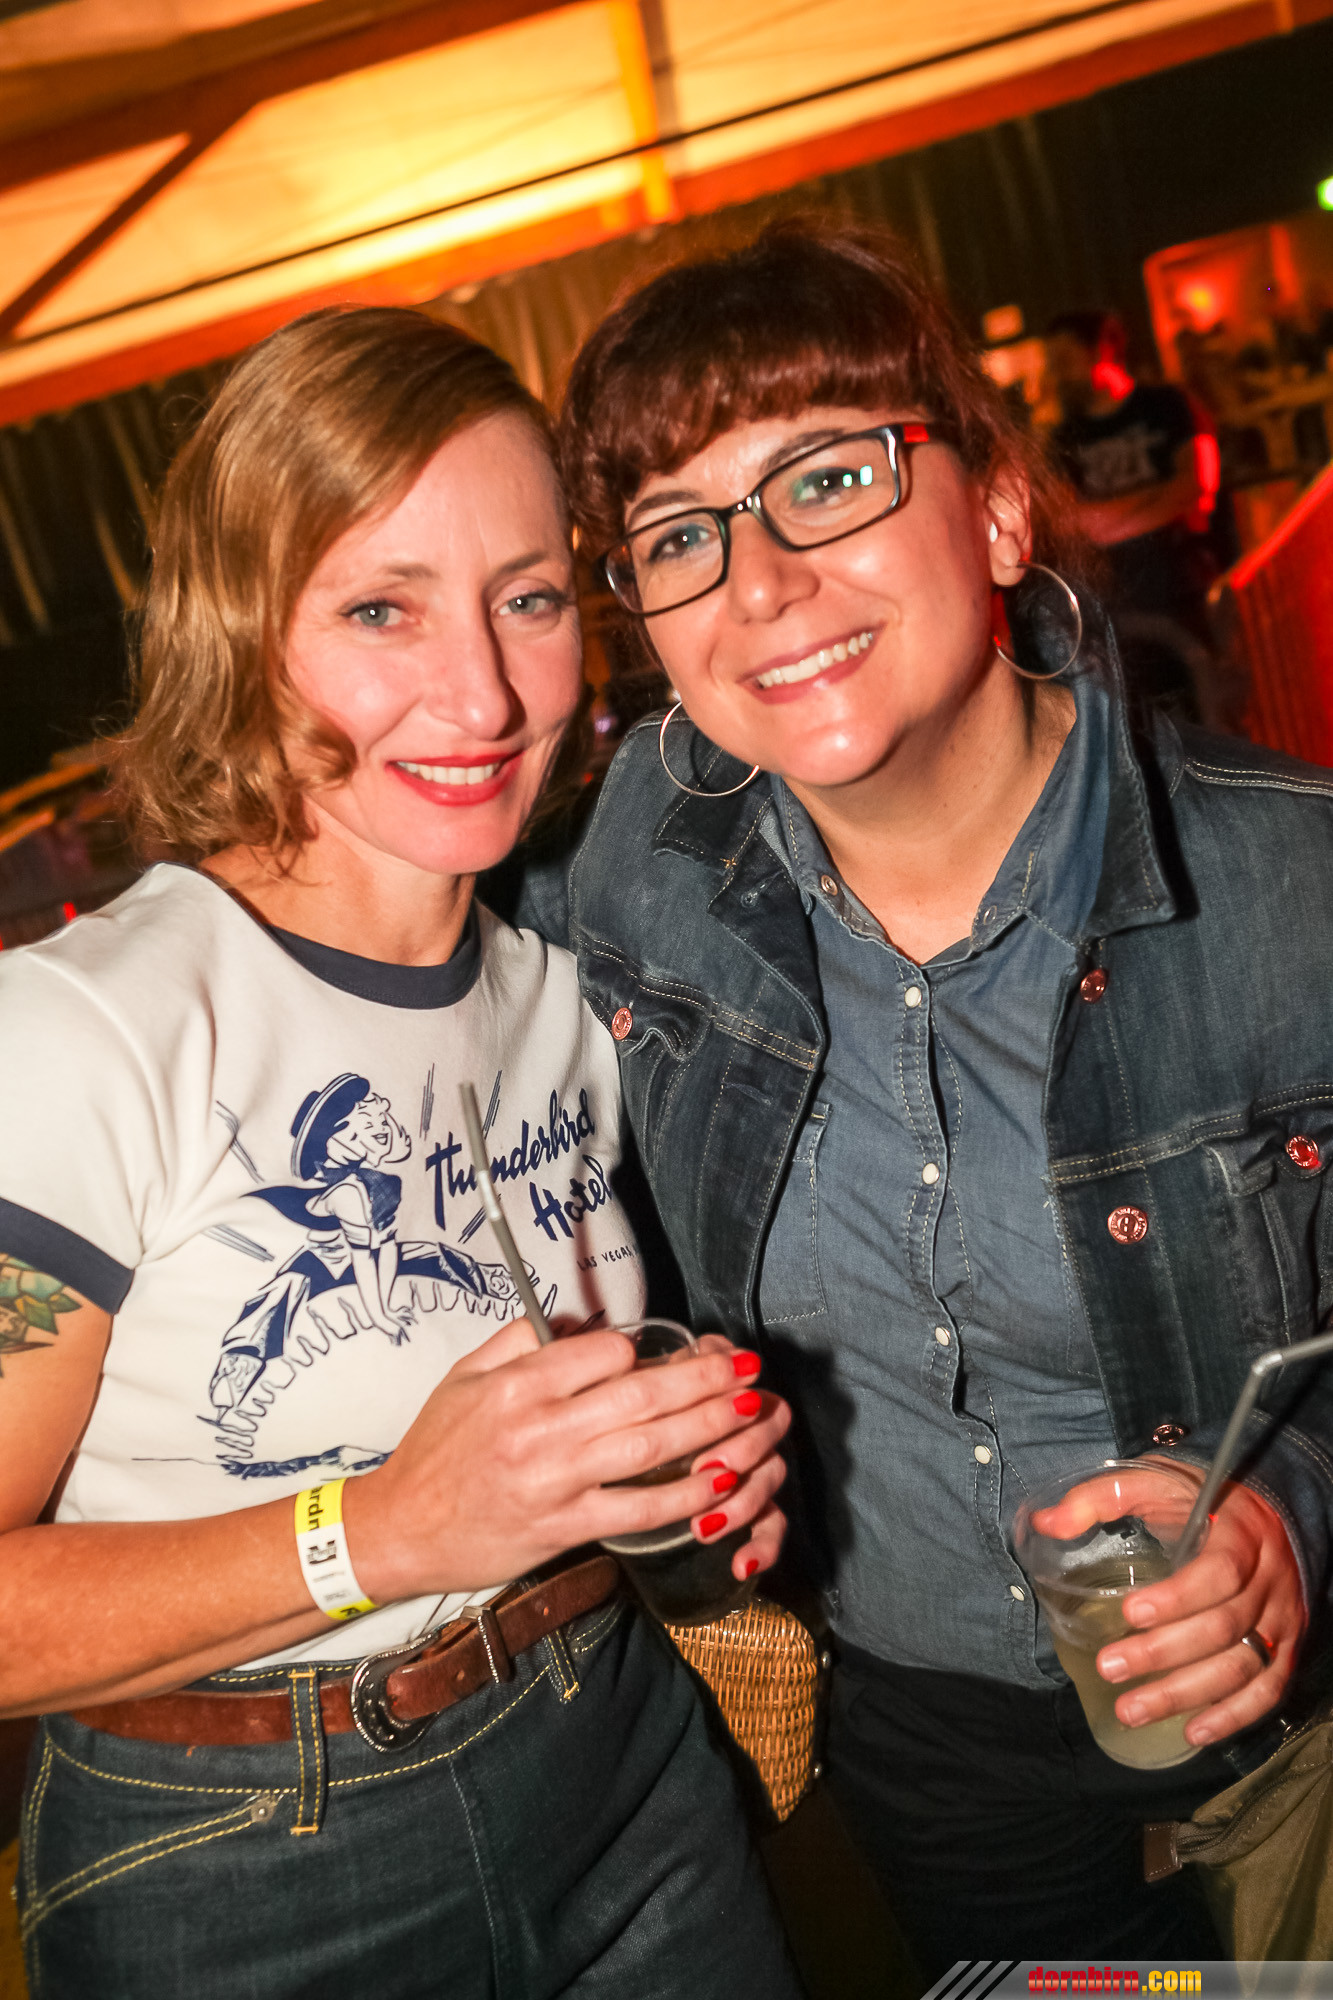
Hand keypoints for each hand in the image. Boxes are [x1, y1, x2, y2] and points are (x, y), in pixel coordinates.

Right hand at [346, 1319, 787, 1601]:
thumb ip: (518, 1341)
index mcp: (515, 1388)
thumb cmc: (434, 1451)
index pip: (598, 1354)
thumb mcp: (462, 1377)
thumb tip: (575, 1321)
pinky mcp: (567, 1528)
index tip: (663, 1351)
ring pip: (649, 1447)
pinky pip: (639, 1509)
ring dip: (709, 1426)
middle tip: (747, 1365)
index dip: (639, 1349)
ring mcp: (557, 1483)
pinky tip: (721, 1479)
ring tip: (752, 1409)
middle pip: (639, 1396)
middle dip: (704, 1378)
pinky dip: (684, 1495)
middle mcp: (539, 1431)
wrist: (401, 1530)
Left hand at [1036, 1459, 1304, 1745]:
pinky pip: (1267, 1690)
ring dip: (1185, 1694)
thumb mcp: (1153, 1482)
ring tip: (1131, 1711)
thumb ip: (1101, 1498)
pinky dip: (1233, 1717)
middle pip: (1223, 1626)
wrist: (1266, 1511)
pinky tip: (1193, 1731)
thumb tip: (1046, 1523)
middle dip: (1163, 1653)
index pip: (1220, 1572)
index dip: (1177, 1598)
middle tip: (1109, 1668)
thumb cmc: (1199, 1500)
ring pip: (1241, 1666)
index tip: (1129, 1613)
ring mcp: (1281, 1617)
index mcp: (1241, 1533)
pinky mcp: (1285, 1646)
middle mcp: (1269, 1579)